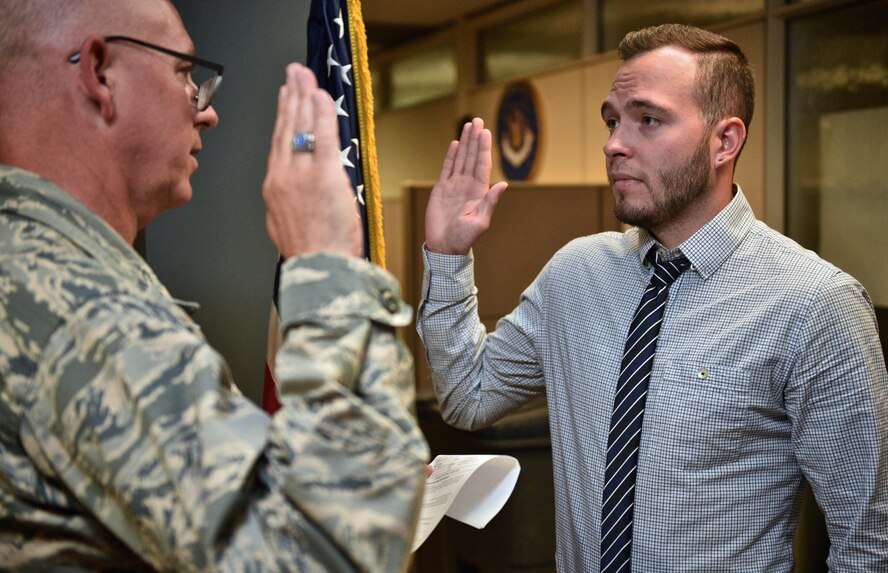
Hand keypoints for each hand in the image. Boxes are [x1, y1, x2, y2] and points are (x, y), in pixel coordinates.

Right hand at [262, 63, 360, 258]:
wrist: (319, 271)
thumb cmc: (312, 256)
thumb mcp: (287, 226)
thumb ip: (290, 203)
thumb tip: (297, 193)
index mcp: (274, 189)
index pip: (278, 142)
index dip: (282, 116)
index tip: (285, 97)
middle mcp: (283, 176)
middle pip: (285, 127)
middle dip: (290, 95)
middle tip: (293, 73)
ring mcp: (302, 174)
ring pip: (301, 126)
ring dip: (304, 96)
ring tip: (305, 75)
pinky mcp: (324, 176)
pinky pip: (323, 136)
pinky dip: (322, 113)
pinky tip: (322, 95)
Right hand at [425, 117, 507, 254]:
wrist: (444, 247)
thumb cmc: (464, 238)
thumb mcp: (480, 222)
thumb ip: (490, 202)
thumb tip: (503, 184)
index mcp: (479, 192)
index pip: (482, 164)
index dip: (484, 148)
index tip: (485, 132)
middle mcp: (468, 185)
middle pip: (472, 157)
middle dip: (475, 139)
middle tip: (477, 120)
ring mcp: (455, 186)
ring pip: (461, 158)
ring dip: (465, 142)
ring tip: (468, 125)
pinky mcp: (441, 189)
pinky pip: (447, 168)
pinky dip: (451, 156)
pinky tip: (456, 143)